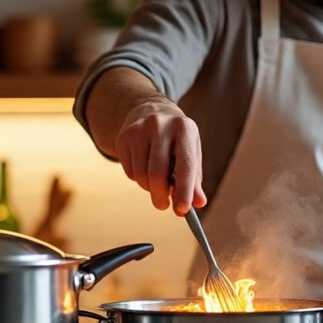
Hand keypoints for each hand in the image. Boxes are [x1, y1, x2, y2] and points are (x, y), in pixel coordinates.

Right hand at [115, 96, 206, 215]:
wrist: (151, 111)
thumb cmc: (177, 139)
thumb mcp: (191, 152)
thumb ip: (195, 179)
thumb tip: (198, 203)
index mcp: (184, 129)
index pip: (185, 165)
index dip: (184, 190)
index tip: (182, 210)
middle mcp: (161, 126)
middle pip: (158, 173)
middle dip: (160, 196)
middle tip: (164, 206)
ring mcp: (139, 130)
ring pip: (141, 175)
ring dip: (149, 188)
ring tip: (156, 182)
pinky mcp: (124, 136)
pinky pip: (130, 171)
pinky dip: (138, 179)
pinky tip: (144, 167)